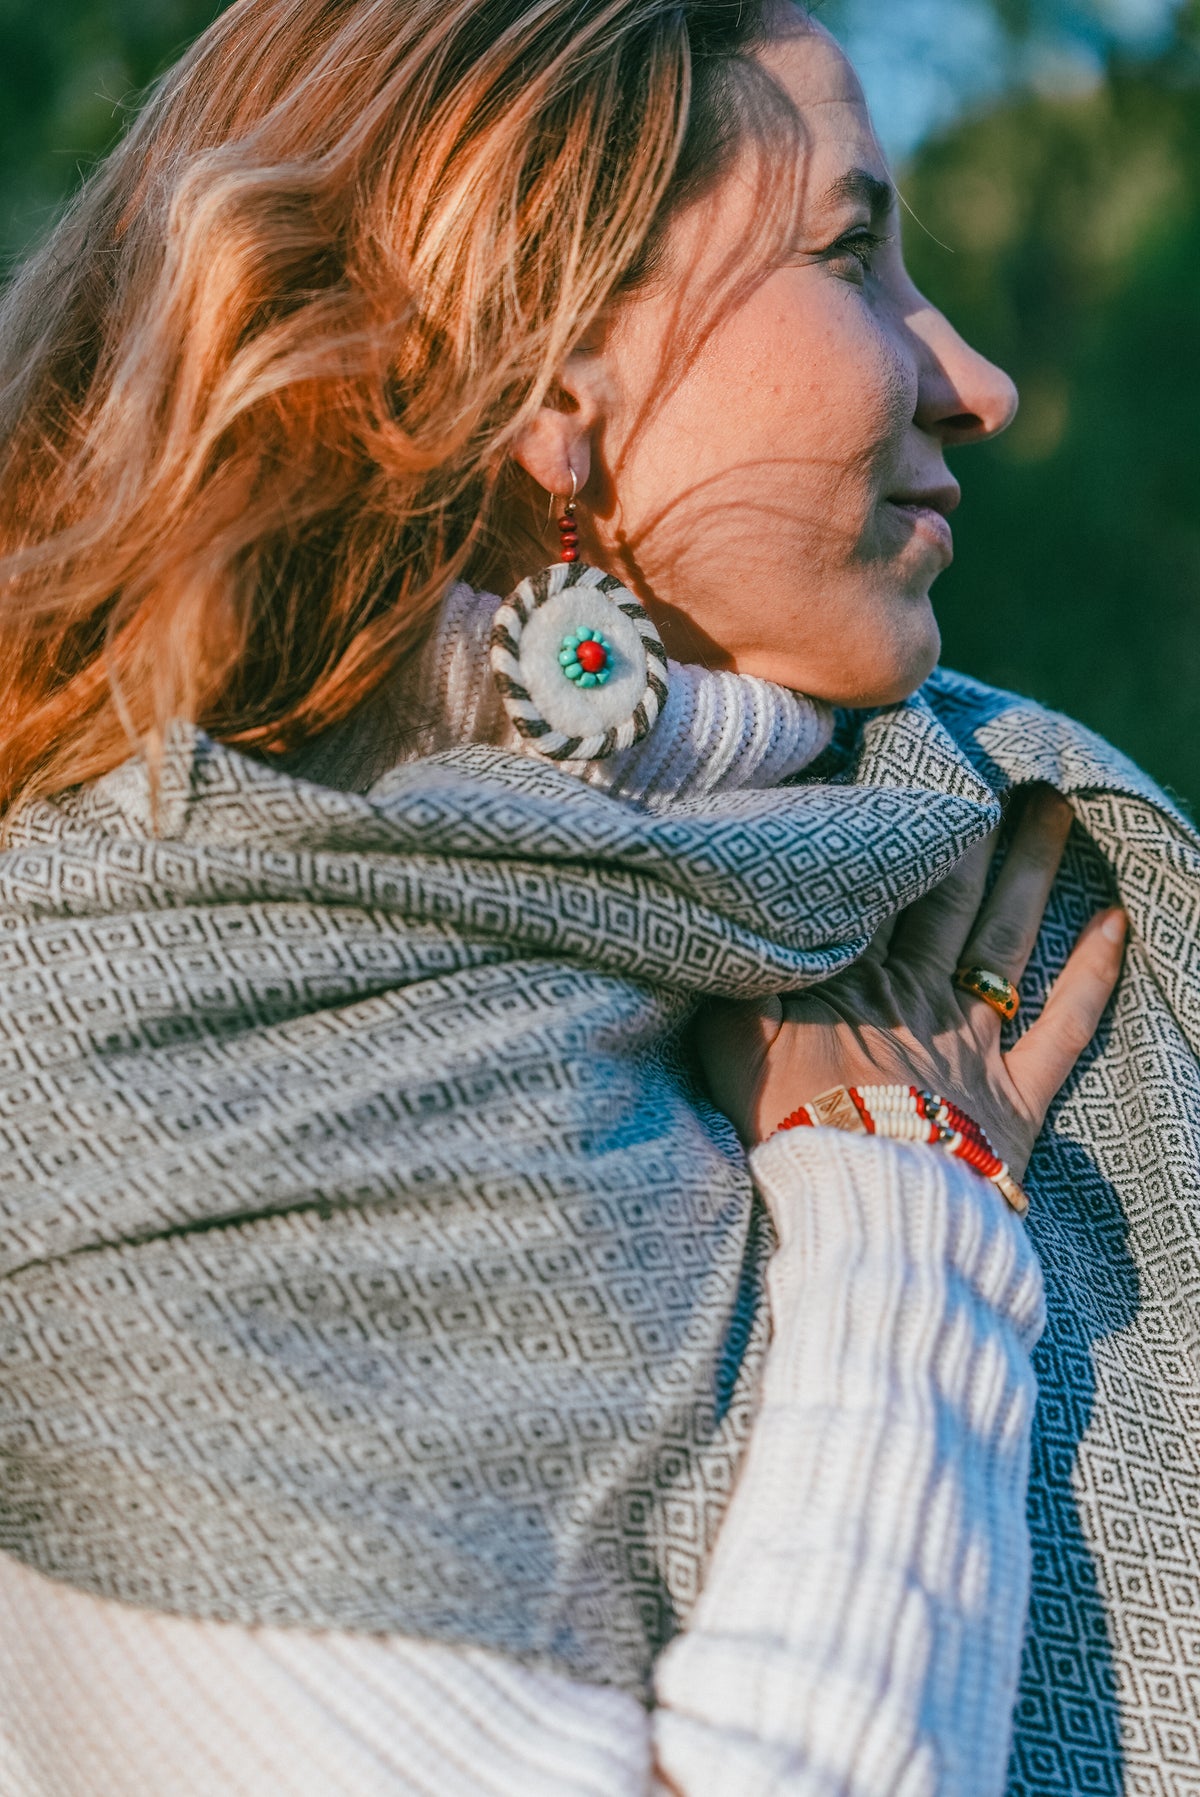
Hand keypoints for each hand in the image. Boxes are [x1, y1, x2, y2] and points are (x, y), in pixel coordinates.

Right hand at [696, 786, 1126, 1177]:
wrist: (858, 1204)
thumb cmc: (787, 1124)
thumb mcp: (734, 1034)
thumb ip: (743, 967)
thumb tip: (740, 893)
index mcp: (854, 975)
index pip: (878, 883)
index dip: (891, 826)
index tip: (903, 768)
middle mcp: (920, 993)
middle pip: (950, 893)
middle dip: (965, 828)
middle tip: (983, 769)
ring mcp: (972, 1040)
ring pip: (1008, 938)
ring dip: (1034, 870)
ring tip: (1053, 804)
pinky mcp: (1014, 1096)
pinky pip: (1066, 1026)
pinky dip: (1094, 975)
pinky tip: (1119, 922)